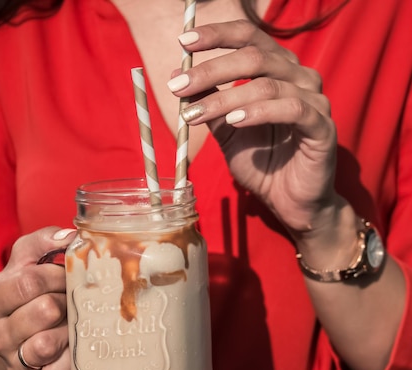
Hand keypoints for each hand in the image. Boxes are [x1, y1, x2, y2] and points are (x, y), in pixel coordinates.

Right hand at [0, 227, 74, 369]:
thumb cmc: (29, 290)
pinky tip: (73, 350)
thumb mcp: (27, 259)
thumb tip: (69, 237)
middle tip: (73, 300)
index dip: (59, 277)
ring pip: (47, 343)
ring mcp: (14, 358)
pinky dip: (69, 363)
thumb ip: (43, 242)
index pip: (30, 282)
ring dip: (69, 331)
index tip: (70, 276)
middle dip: (67, 301)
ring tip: (73, 323)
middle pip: (44, 310)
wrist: (21, 334)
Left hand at [168, 20, 337, 235]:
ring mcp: (314, 101)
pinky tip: (235, 120)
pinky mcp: (322, 127)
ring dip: (227, 98)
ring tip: (197, 114)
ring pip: (268, 85)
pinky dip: (259, 112)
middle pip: (255, 57)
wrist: (290, 202)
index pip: (249, 36)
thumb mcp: (228, 131)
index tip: (184, 42)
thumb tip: (178, 76)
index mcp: (278, 70)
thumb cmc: (263, 165)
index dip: (217, 35)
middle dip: (212, 69)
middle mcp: (299, 78)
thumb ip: (210, 103)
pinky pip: (292, 110)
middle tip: (179, 86)